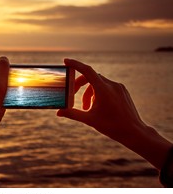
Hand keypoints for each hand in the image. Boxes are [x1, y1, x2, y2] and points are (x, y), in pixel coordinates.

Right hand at [57, 58, 171, 169]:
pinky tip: (98, 106)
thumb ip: (73, 114)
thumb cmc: (112, 127)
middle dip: (80, 85)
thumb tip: (59, 112)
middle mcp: (112, 85)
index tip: (66, 61)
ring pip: (98, 83)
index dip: (75, 64)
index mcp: (103, 90)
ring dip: (89, 92)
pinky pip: (107, 86)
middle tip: (73, 95)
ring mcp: (118, 87)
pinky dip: (98, 93)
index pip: (86, 71)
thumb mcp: (89, 120)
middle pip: (90, 77)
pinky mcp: (123, 91)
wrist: (134, 132)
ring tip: (87, 107)